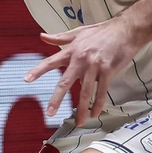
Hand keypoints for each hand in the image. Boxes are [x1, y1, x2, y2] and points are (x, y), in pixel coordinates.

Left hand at [25, 18, 141, 122]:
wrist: (125, 30)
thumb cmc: (101, 31)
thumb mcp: (78, 32)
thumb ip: (59, 38)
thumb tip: (41, 37)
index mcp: (71, 50)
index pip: (51, 61)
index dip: (38, 70)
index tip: (26, 80)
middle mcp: (81, 59)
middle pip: (65, 82)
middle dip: (57, 98)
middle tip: (49, 113)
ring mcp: (94, 66)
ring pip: (85, 91)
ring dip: (81, 109)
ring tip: (78, 122)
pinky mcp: (108, 70)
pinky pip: (102, 91)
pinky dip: (98, 104)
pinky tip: (94, 114)